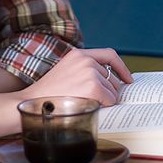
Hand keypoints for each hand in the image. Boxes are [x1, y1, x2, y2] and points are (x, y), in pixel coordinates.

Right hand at [19, 48, 133, 106]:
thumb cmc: (48, 94)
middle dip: (110, 91)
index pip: (109, 54)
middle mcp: (86, 59)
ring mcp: (90, 71)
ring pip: (112, 89)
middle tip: (99, 102)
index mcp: (78, 54)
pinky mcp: (93, 86)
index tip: (128, 79)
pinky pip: (110, 99)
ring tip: (86, 104)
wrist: (34, 103)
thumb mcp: (66, 73)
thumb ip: (84, 71)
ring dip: (105, 100)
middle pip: (112, 77)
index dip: (122, 67)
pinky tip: (89, 108)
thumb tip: (108, 82)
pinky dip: (104, 106)